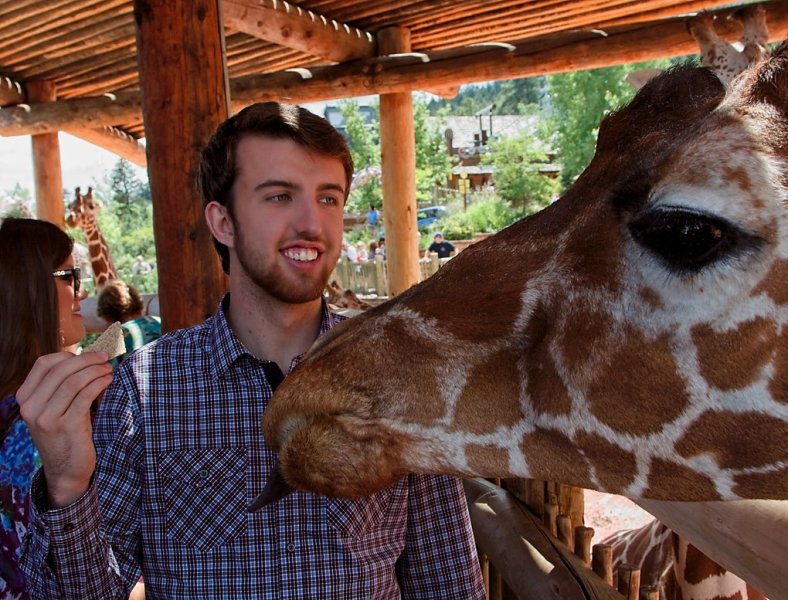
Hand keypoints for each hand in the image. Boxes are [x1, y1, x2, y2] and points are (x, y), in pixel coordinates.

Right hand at [17, 351, 113, 507]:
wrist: (66, 470)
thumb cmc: (65, 433)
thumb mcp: (54, 408)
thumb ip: (60, 385)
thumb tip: (85, 356)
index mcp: (25, 398)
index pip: (43, 364)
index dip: (68, 355)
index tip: (89, 354)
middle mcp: (31, 407)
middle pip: (61, 370)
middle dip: (87, 360)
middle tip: (105, 358)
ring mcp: (46, 418)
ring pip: (73, 381)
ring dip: (95, 371)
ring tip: (109, 369)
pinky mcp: (66, 426)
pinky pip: (85, 395)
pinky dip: (99, 383)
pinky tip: (108, 381)